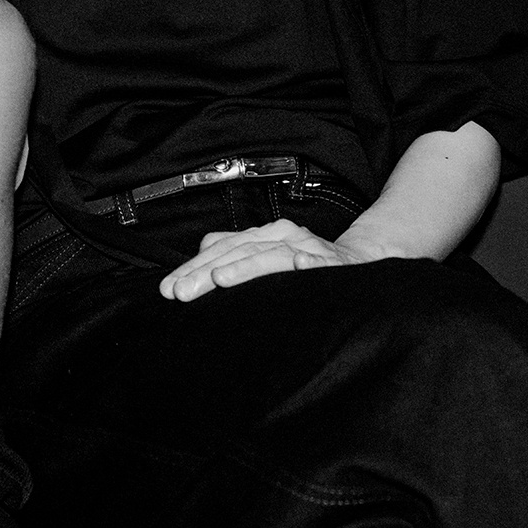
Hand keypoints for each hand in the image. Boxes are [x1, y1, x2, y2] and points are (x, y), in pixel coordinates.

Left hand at [158, 220, 375, 301]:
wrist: (359, 259)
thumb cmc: (307, 260)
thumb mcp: (266, 253)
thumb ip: (234, 251)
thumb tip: (203, 249)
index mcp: (263, 234)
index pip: (221, 249)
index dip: (193, 269)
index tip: (169, 289)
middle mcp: (283, 236)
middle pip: (238, 252)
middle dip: (207, 273)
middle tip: (183, 292)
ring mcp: (308, 247)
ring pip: (272, 256)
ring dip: (247, 267)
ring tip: (222, 279)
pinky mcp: (333, 263)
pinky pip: (319, 260)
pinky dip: (309, 261)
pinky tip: (300, 264)